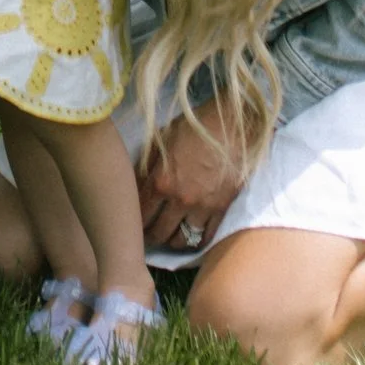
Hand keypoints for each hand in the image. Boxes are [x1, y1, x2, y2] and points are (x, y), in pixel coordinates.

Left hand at [136, 105, 253, 255]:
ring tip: (168, 237)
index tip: (133, 226)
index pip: (141, 215)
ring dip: (171, 241)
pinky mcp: (221, 209)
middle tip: (147, 236)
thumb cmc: (195, 127)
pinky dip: (195, 241)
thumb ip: (146, 165)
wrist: (232, 123)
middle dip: (150, 237)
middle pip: (159, 233)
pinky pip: (205, 236)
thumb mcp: (162, 140)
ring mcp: (202, 207)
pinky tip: (189, 237)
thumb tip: (134, 185)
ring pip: (181, 240)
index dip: (134, 224)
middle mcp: (180, 199)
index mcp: (161, 181)